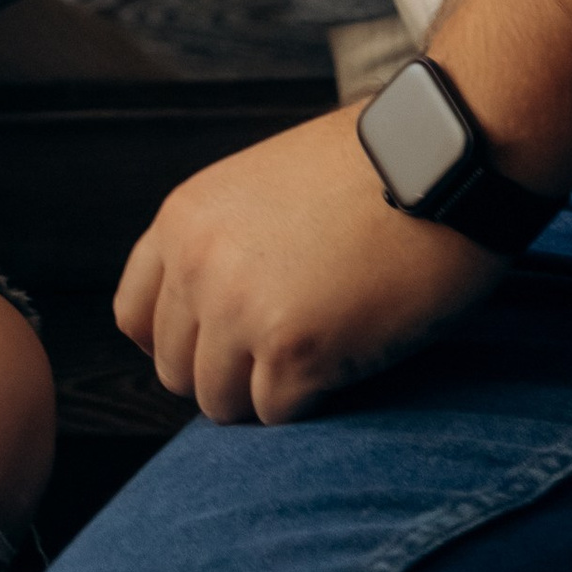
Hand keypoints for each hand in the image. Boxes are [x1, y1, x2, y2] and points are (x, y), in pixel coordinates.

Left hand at [118, 103, 501, 422]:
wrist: (438, 156)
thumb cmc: (368, 166)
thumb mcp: (261, 186)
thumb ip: (222, 243)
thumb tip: (209, 316)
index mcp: (183, 219)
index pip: (134, 317)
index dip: (179, 339)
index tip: (219, 343)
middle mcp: (197, 265)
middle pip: (176, 371)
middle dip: (226, 372)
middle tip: (284, 351)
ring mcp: (239, 310)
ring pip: (220, 405)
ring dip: (267, 392)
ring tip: (318, 351)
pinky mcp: (293, 351)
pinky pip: (277, 415)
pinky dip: (312, 401)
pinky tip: (346, 354)